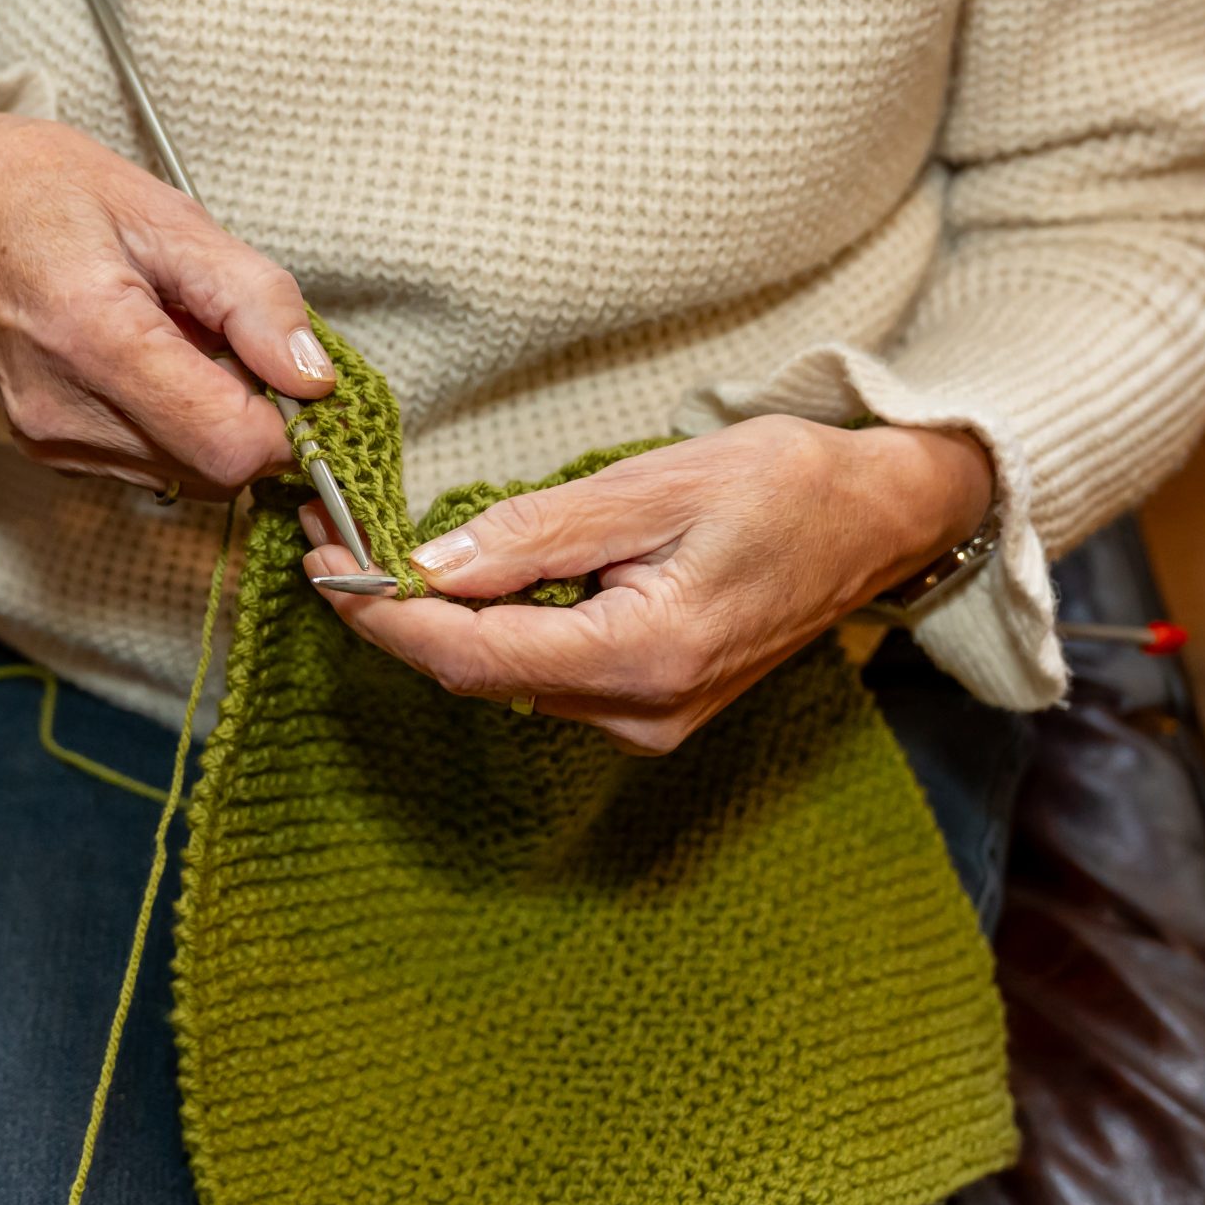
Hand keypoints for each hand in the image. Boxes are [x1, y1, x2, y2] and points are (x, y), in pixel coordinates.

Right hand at [0, 100, 335, 492]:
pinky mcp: (49, 452)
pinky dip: (174, 423)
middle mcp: (66, 410)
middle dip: (253, 417)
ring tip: (179, 339)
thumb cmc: (40, 191)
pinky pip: (152, 465)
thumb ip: (252, 299)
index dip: (287, 422)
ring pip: (188, 475)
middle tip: (233, 340)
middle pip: (217, 471)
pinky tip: (149, 363)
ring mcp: (52, 441)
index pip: (232, 445)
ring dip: (212, 419)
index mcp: (97, 338)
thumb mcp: (166, 215)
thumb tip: (313, 376)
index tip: (292, 372)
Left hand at [304, 416, 993, 753]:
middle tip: (326, 537)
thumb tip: (430, 566)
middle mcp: (642, 713)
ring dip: (433, 621)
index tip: (325, 563)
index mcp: (647, 656)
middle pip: (479, 675)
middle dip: (395, 613)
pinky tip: (452, 579)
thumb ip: (540, 532)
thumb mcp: (658, 483)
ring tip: (369, 547)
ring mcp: (646, 722)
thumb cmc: (787, 486)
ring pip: (505, 678)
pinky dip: (487, 629)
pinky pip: (542, 674)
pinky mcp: (647, 709)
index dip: (387, 616)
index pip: (477, 654)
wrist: (879, 523)